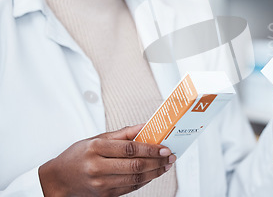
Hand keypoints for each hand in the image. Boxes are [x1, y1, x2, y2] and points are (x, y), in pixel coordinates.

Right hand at [39, 125, 175, 196]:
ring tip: (166, 165)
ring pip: (135, 178)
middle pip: (135, 165)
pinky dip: (145, 180)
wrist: (58, 180)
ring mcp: (101, 184)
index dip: (151, 149)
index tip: (165, 147)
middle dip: (157, 161)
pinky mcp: (104, 195)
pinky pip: (130, 187)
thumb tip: (146, 125)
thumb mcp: (97, 139)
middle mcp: (98, 167)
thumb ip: (123, 133)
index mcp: (96, 148)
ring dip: (155, 172)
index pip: (130, 148)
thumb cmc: (78, 155)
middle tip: (170, 157)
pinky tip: (153, 173)